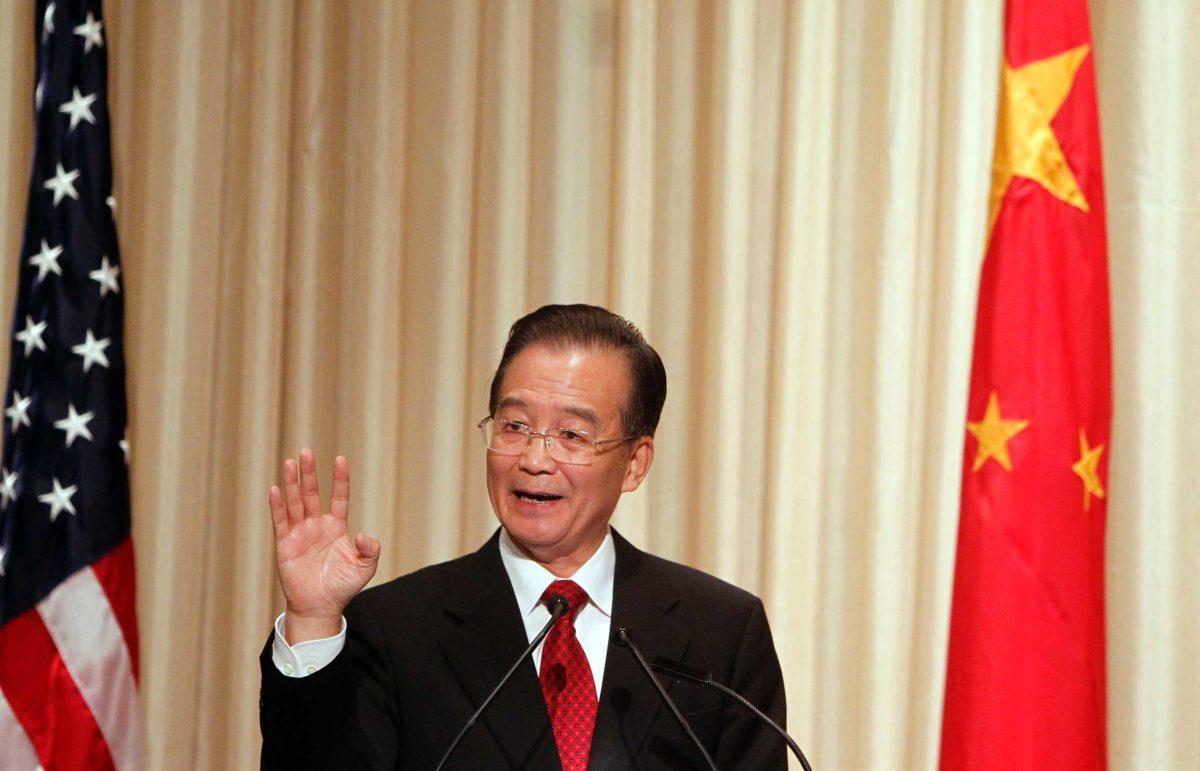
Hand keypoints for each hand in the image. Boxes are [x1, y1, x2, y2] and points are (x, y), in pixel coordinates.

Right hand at [269, 449, 380, 642]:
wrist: (320, 607)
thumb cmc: (343, 586)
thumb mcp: (365, 568)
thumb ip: (370, 550)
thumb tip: (362, 534)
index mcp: (337, 527)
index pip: (339, 497)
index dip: (340, 480)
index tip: (340, 459)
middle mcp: (317, 526)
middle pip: (312, 494)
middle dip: (310, 474)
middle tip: (306, 452)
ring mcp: (300, 533)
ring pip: (295, 503)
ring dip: (292, 483)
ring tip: (290, 462)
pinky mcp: (285, 544)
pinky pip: (280, 521)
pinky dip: (278, 505)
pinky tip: (276, 489)